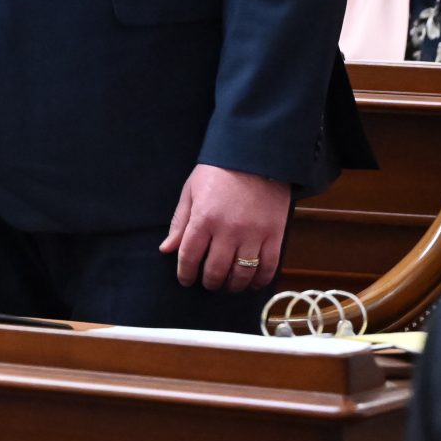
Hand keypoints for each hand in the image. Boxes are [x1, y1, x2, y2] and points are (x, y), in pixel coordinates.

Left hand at [158, 163, 291, 290]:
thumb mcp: (192, 190)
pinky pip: (268, 267)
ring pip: (241, 274)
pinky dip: (259, 280)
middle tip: (208, 283)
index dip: (185, 273)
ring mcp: (253, 234)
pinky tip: (251, 283)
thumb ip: (180, 222)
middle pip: (215, 270)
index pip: (189, 256)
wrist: (256, 155)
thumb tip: (166, 249)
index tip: (185, 280)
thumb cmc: (219, 171)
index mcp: (203, 218)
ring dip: (232, 285)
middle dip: (209, 282)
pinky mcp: (274, 234)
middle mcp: (228, 230)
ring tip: (227, 285)